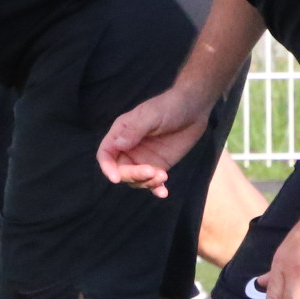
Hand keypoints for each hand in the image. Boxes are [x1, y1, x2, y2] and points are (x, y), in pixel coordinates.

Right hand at [96, 86, 212, 195]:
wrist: (193, 108)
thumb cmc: (169, 106)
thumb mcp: (151, 115)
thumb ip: (134, 130)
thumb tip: (117, 145)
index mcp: (121, 133)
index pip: (106, 154)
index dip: (107, 167)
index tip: (115, 179)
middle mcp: (128, 148)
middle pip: (120, 170)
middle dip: (132, 175)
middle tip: (151, 171)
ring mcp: (143, 159)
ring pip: (135, 180)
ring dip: (146, 182)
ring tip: (163, 176)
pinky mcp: (158, 166)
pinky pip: (151, 182)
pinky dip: (156, 189)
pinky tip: (163, 192)